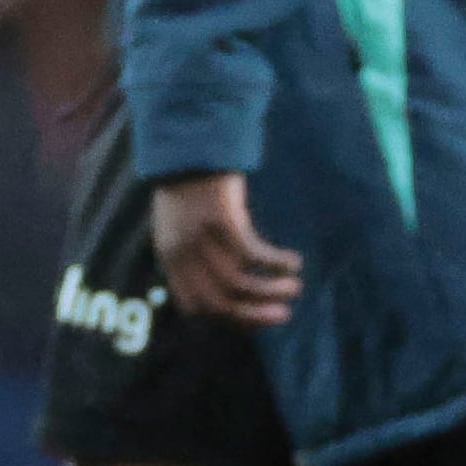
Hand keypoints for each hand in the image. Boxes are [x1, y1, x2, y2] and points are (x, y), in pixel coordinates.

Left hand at [151, 169, 303, 325]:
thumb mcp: (182, 227)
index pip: (195, 308)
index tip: (254, 319)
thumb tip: (227, 287)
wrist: (189, 145)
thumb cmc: (191, 187)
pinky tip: (291, 261)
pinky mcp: (223, 221)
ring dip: (271, 291)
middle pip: (220, 303)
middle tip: (283, 315)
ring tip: (294, 287)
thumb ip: (196, 257)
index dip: (226, 320)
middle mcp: (183, 254)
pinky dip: (276, 263)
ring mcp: (201, 239)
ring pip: (240, 283)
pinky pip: (255, 255)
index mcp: (171, 259)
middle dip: (255, 315)